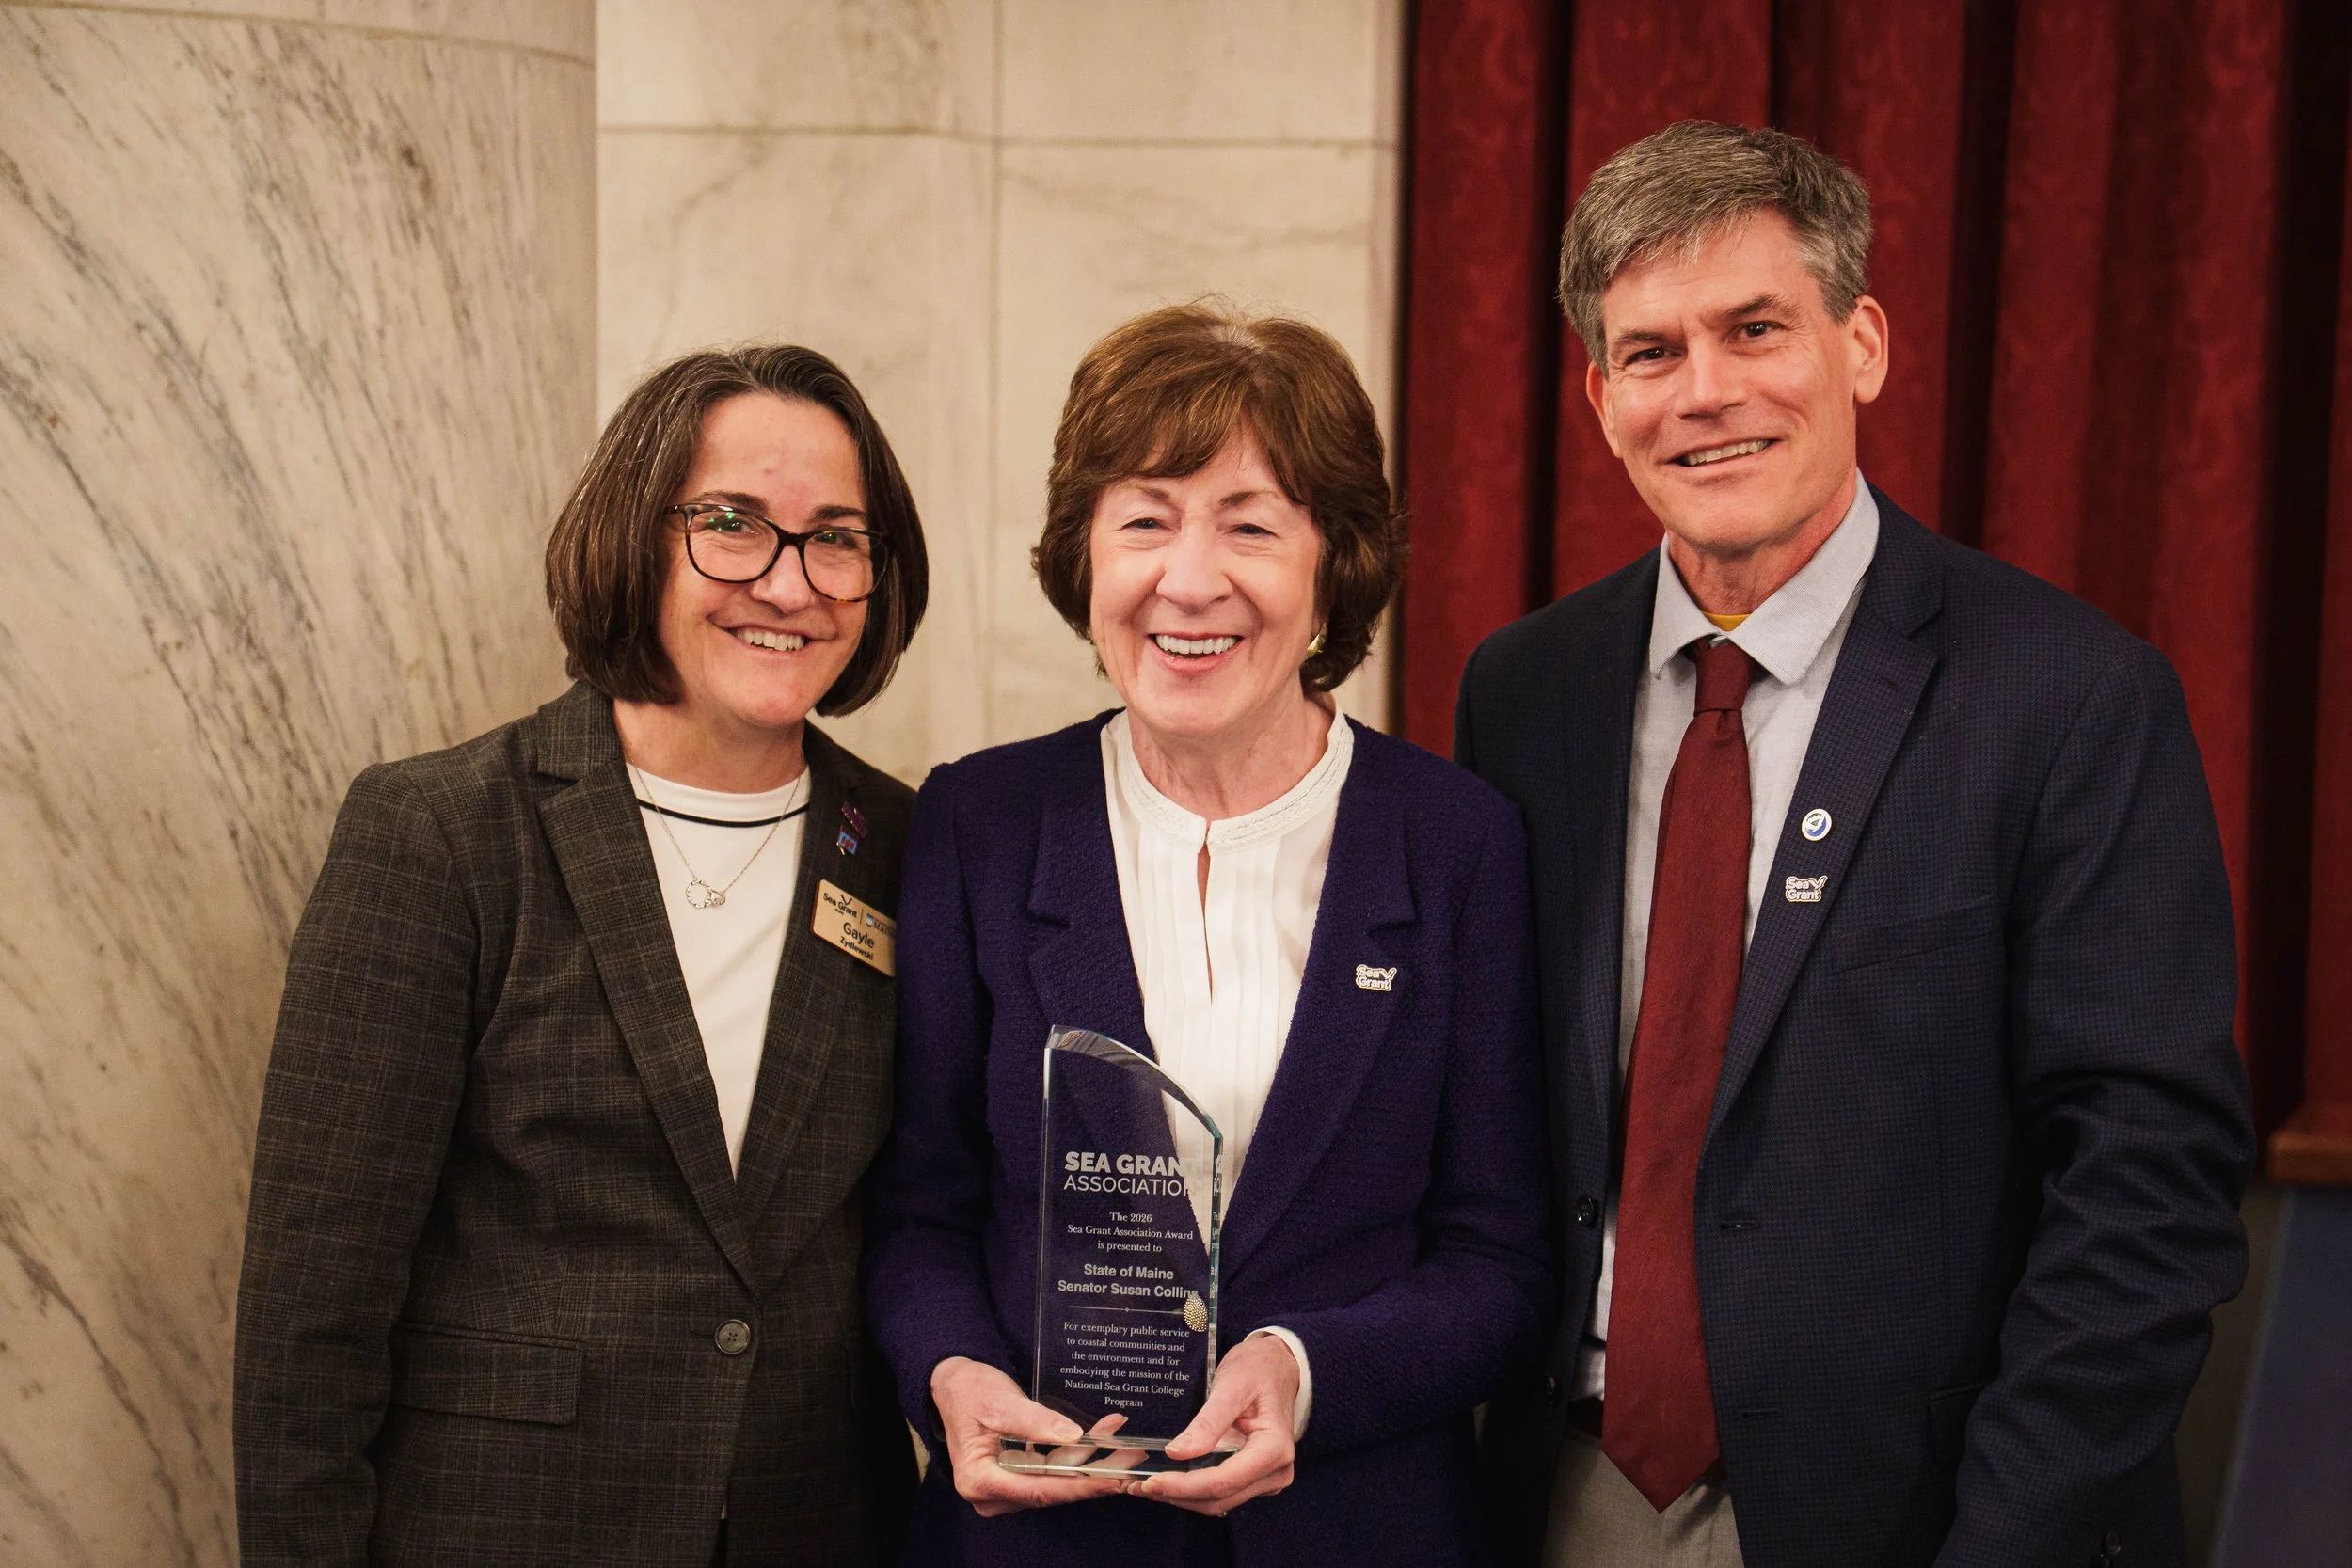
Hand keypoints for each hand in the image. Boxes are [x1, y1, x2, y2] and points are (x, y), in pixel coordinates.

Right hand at [930, 1357, 1136, 1516]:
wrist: (955, 1386)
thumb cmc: (971, 1392)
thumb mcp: (1001, 1402)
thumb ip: (1035, 1421)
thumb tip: (1074, 1437)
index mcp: (979, 1481)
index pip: (1038, 1490)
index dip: (1078, 1485)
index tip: (1112, 1479)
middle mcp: (990, 1495)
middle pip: (1051, 1490)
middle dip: (1093, 1474)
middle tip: (1130, 1457)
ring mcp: (1003, 1490)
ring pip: (1055, 1483)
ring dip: (1089, 1463)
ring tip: (1122, 1443)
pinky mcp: (1015, 1480)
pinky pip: (1051, 1473)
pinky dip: (1075, 1457)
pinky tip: (1101, 1439)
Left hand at [1137, 1333, 1299, 1516]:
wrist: (1277, 1366)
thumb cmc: (1258, 1370)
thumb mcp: (1231, 1387)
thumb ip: (1207, 1423)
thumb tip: (1177, 1453)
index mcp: (1274, 1449)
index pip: (1222, 1481)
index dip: (1183, 1486)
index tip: (1150, 1482)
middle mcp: (1275, 1472)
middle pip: (1219, 1497)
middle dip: (1177, 1495)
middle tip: (1138, 1485)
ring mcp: (1267, 1478)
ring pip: (1219, 1501)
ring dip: (1182, 1497)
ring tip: (1146, 1485)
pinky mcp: (1255, 1478)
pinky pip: (1222, 1493)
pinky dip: (1193, 1490)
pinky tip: (1170, 1480)